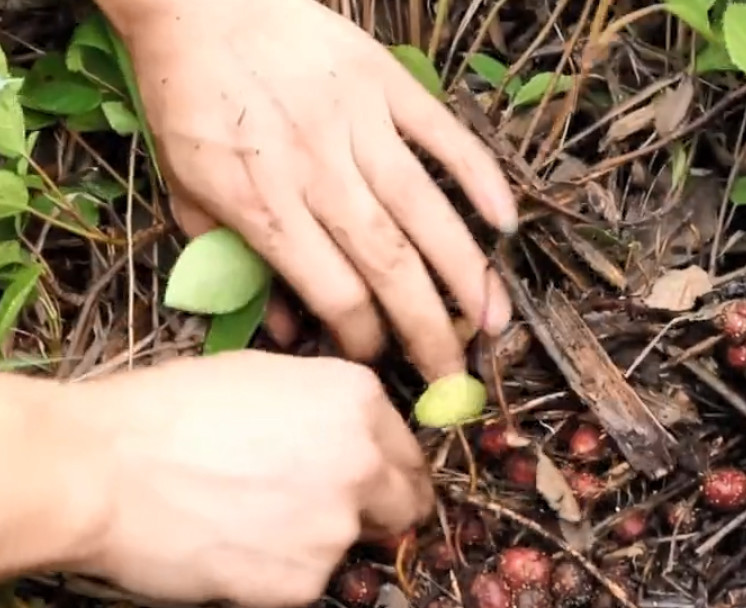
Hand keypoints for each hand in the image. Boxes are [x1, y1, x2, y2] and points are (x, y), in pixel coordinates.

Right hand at [64, 351, 432, 607]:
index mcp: (360, 399)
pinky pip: (307, 580)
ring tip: (252, 524)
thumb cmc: (168, 408)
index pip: (407, 451)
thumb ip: (324, 409)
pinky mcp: (306, 581)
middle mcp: (366, 462)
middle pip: (402, 503)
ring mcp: (340, 526)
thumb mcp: (263, 377)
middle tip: (326, 514)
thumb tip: (345, 437)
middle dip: (376, 511)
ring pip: (351, 544)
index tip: (376, 484)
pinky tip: (232, 549)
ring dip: (319, 540)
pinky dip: (280, 573)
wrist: (103, 469)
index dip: (389, 469)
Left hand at [111, 0, 516, 380]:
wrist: (200, 3)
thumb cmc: (190, 103)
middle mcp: (320, 174)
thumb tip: (291, 328)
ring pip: (427, 214)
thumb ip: (237, 266)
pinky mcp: (388, 87)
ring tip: (495, 322)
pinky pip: (446, 138)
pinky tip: (505, 222)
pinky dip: (480, 178)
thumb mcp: (188, 194)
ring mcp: (360, 127)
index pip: (336, 294)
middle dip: (430, 333)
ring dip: (467, 274)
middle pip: (391, 268)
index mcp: (266, 206)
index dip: (365, 339)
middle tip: (455, 379)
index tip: (378, 359)